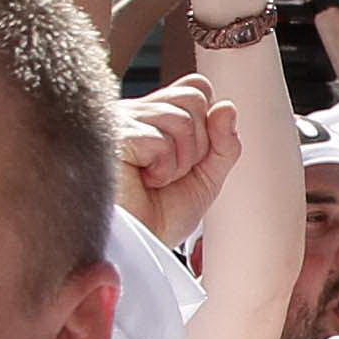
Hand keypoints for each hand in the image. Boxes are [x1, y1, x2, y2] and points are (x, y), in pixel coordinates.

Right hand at [118, 79, 239, 244]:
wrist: (132, 250)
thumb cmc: (157, 218)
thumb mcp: (206, 180)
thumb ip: (223, 145)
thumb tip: (227, 108)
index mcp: (156, 117)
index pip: (198, 89)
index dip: (208, 124)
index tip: (193, 158)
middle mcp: (137, 112)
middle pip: (194, 98)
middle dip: (196, 145)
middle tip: (171, 173)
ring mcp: (121, 120)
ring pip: (181, 119)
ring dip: (178, 162)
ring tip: (155, 180)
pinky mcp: (111, 136)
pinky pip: (160, 140)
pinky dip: (160, 169)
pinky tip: (141, 181)